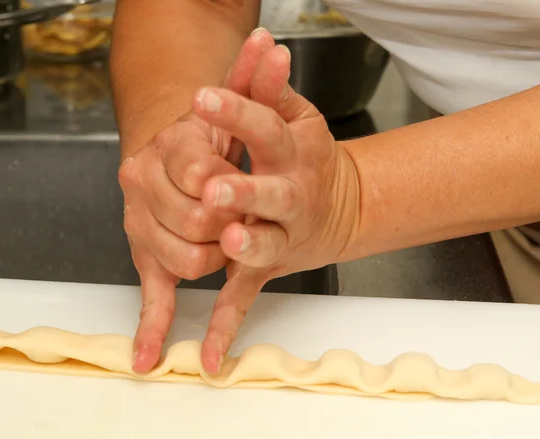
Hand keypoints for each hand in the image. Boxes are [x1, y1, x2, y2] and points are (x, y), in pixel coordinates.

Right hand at [118, 28, 275, 373]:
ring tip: (227, 241)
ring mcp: (145, 225)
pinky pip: (151, 298)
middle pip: (196, 220)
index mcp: (170, 148)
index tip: (235, 185)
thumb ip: (252, 78)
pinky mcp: (150, 258)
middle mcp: (145, 184)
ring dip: (213, 258)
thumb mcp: (234, 106)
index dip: (225, 182)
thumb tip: (271, 43)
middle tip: (241, 217)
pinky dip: (150, 330)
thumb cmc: (212, 139)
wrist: (177, 161)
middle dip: (227, 220)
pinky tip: (148, 358)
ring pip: (188, 261)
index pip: (198, 170)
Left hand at [191, 44, 359, 373]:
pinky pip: (244, 298)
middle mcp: (290, 198)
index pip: (266, 130)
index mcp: (293, 154)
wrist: (336, 207)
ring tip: (227, 243)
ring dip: (247, 246)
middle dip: (244, 190)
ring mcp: (280, 237)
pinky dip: (226, 328)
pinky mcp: (266, 268)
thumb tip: (266, 44)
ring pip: (262, 245)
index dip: (238, 113)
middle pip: (270, 194)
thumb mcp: (297, 117)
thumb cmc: (307, 157)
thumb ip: (271, 87)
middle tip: (215, 186)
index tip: (202, 97)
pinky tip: (211, 358)